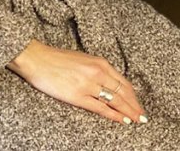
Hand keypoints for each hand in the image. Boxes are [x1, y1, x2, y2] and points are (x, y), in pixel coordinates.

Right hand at [7, 40, 146, 124]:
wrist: (36, 59)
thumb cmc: (56, 58)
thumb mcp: (82, 59)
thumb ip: (98, 69)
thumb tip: (111, 82)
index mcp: (100, 62)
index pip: (124, 82)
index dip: (134, 95)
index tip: (139, 104)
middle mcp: (98, 73)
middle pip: (123, 92)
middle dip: (135, 106)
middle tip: (143, 116)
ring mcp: (89, 85)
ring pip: (115, 101)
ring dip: (128, 112)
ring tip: (136, 120)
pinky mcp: (78, 96)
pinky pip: (101, 108)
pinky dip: (114, 115)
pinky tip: (122, 120)